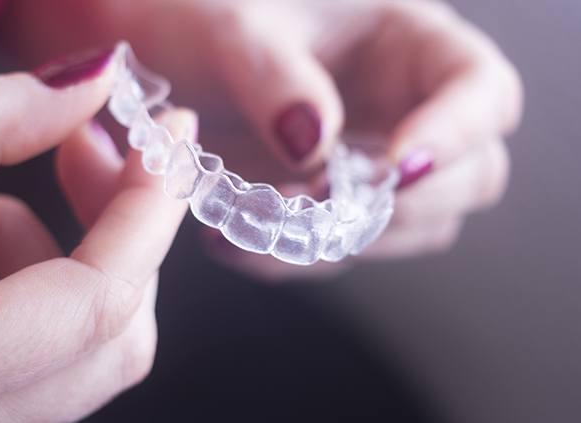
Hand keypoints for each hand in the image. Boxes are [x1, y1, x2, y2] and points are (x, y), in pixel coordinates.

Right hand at [0, 47, 195, 420]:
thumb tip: (90, 82)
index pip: (102, 299)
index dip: (149, 209)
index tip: (172, 141)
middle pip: (111, 333)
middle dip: (111, 231)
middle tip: (87, 154)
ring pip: (74, 343)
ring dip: (39, 256)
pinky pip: (28, 353)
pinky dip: (8, 288)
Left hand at [4, 0, 522, 278]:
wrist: (161, 50)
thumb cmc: (202, 15)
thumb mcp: (232, 31)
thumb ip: (273, 77)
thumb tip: (313, 144)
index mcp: (406, 44)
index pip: (482, 92)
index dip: (457, 134)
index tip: (394, 166)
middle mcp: (402, 108)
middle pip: (467, 177)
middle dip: (402, 205)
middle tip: (321, 204)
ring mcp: (370, 159)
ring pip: (408, 226)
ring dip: (346, 240)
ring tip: (265, 225)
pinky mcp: (332, 199)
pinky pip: (341, 246)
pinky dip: (296, 257)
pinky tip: (236, 242)